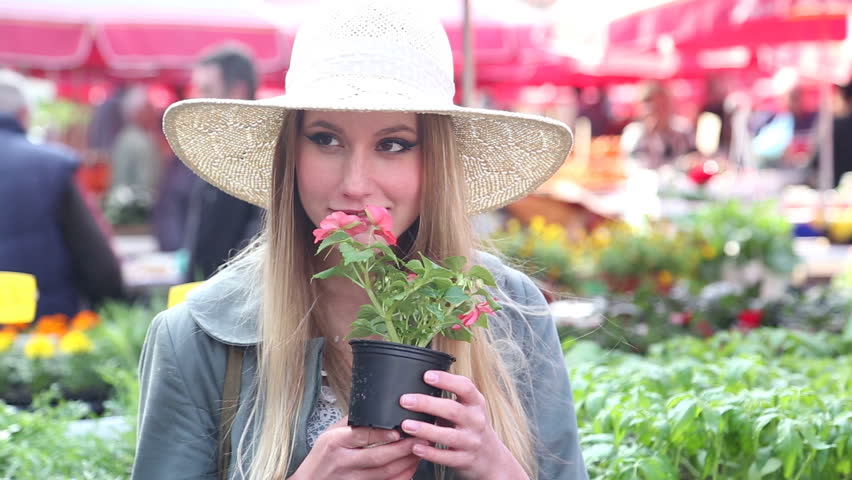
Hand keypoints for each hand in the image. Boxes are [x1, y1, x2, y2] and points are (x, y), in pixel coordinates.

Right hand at [291, 416, 424, 479]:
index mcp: (335, 443)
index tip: (400, 431)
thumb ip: (350, 422)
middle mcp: (344, 462)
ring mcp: (352, 479)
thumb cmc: (319, 458)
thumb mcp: (328, 434)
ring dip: (406, 463)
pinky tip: (410, 469)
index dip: (383, 434)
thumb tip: (373, 406)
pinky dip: (401, 477)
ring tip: (420, 451)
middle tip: (420, 438)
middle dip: (403, 449)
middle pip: (378, 457)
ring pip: (385, 473)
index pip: (362, 436)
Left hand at [398, 371, 527, 479]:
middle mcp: (476, 421)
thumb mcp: (469, 407)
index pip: (465, 387)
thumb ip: (450, 397)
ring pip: (449, 435)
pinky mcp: (465, 460)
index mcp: (476, 403)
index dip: (446, 380)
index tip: (427, 376)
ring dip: (425, 429)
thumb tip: (419, 384)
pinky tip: (416, 447)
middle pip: (452, 410)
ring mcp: (472, 441)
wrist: (491, 457)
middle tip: (405, 400)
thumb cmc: (472, 426)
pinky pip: (446, 457)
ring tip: (406, 425)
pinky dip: (430, 452)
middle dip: (427, 404)